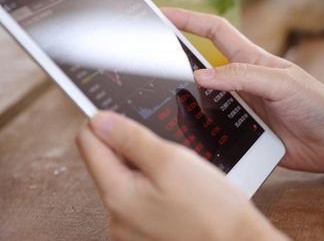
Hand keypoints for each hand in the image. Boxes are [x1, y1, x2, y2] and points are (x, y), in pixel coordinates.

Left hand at [76, 112, 286, 240]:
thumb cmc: (211, 207)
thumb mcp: (171, 160)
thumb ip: (131, 138)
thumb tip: (101, 121)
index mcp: (117, 195)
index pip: (88, 143)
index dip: (106, 122)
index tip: (124, 116)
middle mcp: (116, 216)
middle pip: (107, 162)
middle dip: (132, 148)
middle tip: (165, 151)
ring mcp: (129, 228)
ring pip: (126, 179)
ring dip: (145, 168)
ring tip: (176, 175)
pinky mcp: (144, 233)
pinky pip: (140, 198)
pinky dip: (154, 186)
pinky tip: (178, 190)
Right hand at [163, 8, 323, 172]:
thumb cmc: (318, 104)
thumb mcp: (281, 83)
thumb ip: (242, 77)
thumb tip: (201, 76)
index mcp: (251, 61)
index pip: (214, 31)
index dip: (188, 19)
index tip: (162, 13)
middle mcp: (242, 82)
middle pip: (201, 64)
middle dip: (174, 58)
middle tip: (146, 60)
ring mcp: (243, 107)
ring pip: (204, 98)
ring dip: (184, 98)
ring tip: (156, 101)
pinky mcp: (245, 132)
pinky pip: (215, 127)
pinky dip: (200, 128)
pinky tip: (187, 135)